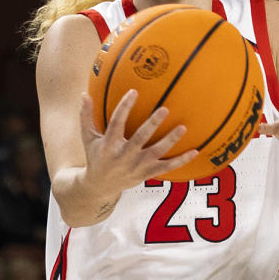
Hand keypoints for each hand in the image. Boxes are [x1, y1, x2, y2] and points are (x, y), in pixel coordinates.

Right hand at [78, 90, 195, 200]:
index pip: (117, 123)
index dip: (125, 107)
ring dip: (170, 140)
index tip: (134, 92)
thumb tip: (84, 94)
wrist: (100, 187)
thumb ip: (86, 116)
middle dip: (152, 124)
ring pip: (156, 153)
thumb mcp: (87, 138)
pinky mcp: (146, 174)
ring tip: (183, 127)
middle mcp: (124, 156)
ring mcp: (137, 166)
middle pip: (140, 138)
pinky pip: (166, 167)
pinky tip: (195, 151)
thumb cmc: (95, 157)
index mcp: (109, 145)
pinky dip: (181, 161)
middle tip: (165, 109)